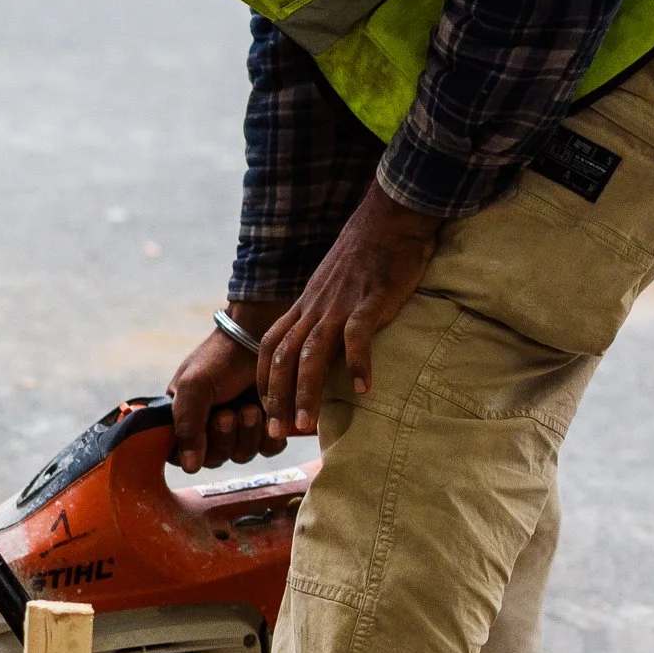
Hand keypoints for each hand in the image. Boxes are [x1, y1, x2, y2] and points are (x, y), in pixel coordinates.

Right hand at [169, 310, 285, 473]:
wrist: (258, 336)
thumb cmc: (219, 358)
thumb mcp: (193, 388)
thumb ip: (186, 427)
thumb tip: (189, 468)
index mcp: (185, 419)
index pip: (181, 455)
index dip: (193, 451)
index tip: (203, 427)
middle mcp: (210, 428)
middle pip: (214, 460)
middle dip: (223, 439)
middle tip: (227, 414)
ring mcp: (241, 429)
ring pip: (242, 456)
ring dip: (246, 435)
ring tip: (249, 408)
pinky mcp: (268, 427)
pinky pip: (268, 450)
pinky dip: (267, 436)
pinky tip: (266, 413)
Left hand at [257, 184, 442, 437]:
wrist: (389, 218)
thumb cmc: (366, 256)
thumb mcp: (333, 288)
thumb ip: (324, 316)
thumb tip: (324, 348)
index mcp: (304, 307)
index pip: (269, 349)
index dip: (263, 382)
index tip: (266, 412)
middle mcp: (313, 309)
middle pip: (283, 359)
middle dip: (277, 399)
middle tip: (277, 434)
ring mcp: (338, 305)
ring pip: (311, 354)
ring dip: (307, 392)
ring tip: (307, 425)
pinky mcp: (368, 300)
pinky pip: (357, 336)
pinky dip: (357, 363)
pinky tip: (363, 389)